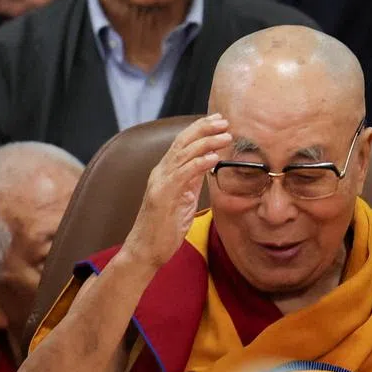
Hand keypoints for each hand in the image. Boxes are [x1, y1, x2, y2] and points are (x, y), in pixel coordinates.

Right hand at [122, 114, 231, 270]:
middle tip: (224, 120)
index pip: (182, 142)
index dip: (200, 129)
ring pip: (183, 154)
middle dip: (204, 128)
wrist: (145, 251)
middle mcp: (160, 172)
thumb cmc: (164, 228)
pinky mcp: (162, 195)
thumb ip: (192, 180)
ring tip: (226, 136)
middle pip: (182, 141)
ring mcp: (159, 183)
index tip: (218, 120)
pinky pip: (182, 174)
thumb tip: (208, 163)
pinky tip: (213, 158)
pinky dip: (199, 163)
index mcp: (165, 172)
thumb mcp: (184, 198)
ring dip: (207, 143)